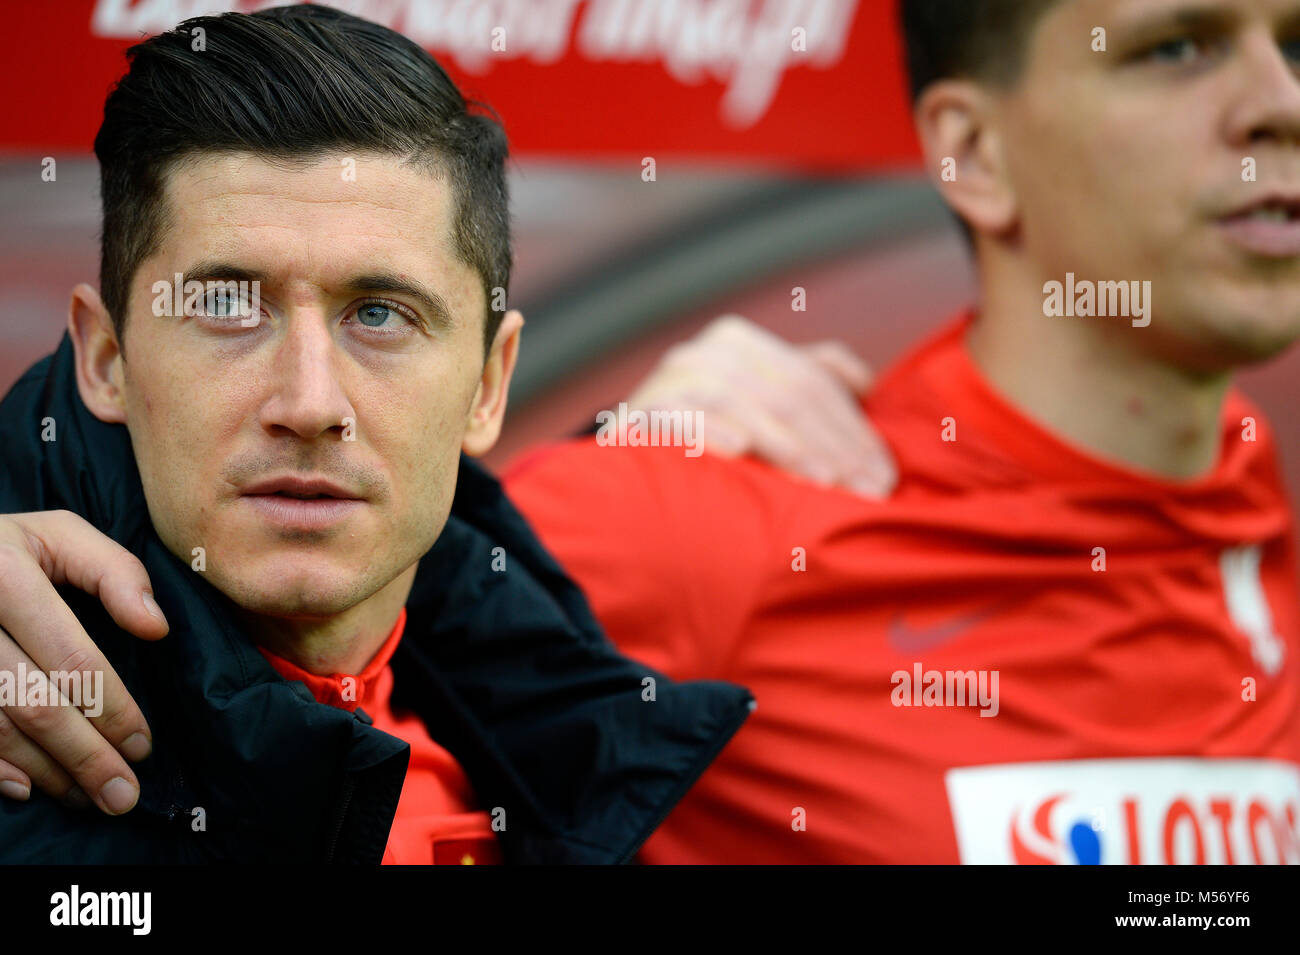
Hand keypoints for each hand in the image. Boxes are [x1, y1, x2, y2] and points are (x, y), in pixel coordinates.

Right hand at [0, 511, 167, 813]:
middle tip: (122, 794)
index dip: (111, 707)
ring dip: (45, 770)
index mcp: (6, 574)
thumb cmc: (8, 547)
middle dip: (85, 756)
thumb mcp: (61, 535)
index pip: (70, 657)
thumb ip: (116, 572)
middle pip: (33, 703)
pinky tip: (27, 788)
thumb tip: (155, 628)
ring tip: (87, 795)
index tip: (143, 745)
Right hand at [625, 315, 896, 495]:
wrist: (631, 464)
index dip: (852, 429)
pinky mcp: (637, 412)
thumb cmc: (711, 437)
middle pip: (783, 393)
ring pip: (741, 401)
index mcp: (739, 343)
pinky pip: (678, 414)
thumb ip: (811, 380)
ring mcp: (669, 379)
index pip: (809, 382)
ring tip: (820, 481)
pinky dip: (707, 428)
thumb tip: (864, 383)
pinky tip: (738, 449)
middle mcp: (704, 353)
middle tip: (862, 489)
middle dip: (830, 444)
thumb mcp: (763, 404)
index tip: (883, 476)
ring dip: (784, 443)